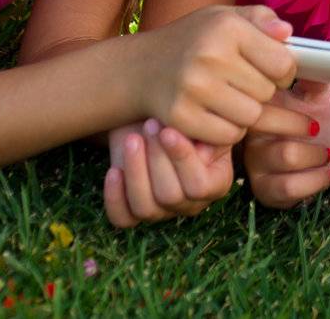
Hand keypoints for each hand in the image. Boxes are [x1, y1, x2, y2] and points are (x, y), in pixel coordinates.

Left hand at [104, 119, 234, 227]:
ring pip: (145, 208)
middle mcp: (189, 203)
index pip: (200, 186)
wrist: (152, 115)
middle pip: (171, 196)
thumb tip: (202, 151)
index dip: (183, 159)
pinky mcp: (131, 210)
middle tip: (150, 125)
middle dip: (157, 158)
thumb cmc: (181, 112)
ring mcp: (160, 211)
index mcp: (215, 183)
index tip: (168, 131)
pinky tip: (114, 170)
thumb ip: (208, 132)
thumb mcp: (199, 116)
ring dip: (136, 171)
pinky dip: (115, 197)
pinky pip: (122, 218)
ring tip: (132, 140)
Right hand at [135, 5, 305, 146]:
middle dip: (260, 92)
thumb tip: (287, 33)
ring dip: (245, 113)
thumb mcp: (224, 17)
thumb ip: (261, 19)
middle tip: (240, 84)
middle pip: (266, 93)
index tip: (269, 70)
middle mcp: (209, 55)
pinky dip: (226, 130)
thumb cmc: (193, 40)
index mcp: (227, 26)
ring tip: (228, 98)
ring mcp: (193, 88)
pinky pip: (228, 135)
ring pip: (250, 117)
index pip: (282, 64)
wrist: (140, 67)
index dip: (282, 71)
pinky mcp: (181, 116)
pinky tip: (213, 113)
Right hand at [242, 79, 329, 207]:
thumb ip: (313, 78)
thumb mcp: (315, 97)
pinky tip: (328, 172)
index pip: (258, 91)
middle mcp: (249, 133)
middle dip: (301, 124)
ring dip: (315, 154)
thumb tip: (315, 57)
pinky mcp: (265, 190)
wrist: (319, 164)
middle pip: (265, 120)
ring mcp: (254, 163)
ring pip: (286, 154)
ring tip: (326, 152)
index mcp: (258, 104)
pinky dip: (317, 179)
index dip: (285, 91)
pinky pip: (290, 186)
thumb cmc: (314, 124)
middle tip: (318, 128)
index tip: (309, 104)